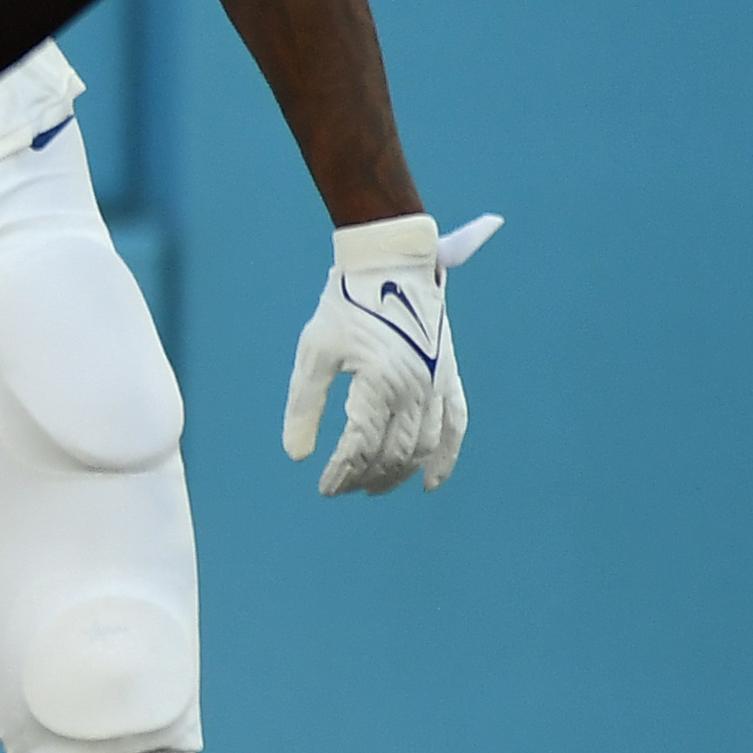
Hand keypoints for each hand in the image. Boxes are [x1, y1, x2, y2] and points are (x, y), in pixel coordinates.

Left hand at [282, 210, 494, 493]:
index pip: (360, 447)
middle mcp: (415, 389)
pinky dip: (446, 457)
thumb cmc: (345, 306)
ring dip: (399, 474)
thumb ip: (306, 406)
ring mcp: (437, 384)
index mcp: (378, 384)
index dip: (342, 473)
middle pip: (393, 453)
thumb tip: (297, 456)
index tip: (324, 487)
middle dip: (366, 477)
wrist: (391, 264)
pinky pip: (456, 425)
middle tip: (342, 488)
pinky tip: (430, 482)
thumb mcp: (314, 352)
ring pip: (423, 447)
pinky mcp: (449, 376)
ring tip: (372, 488)